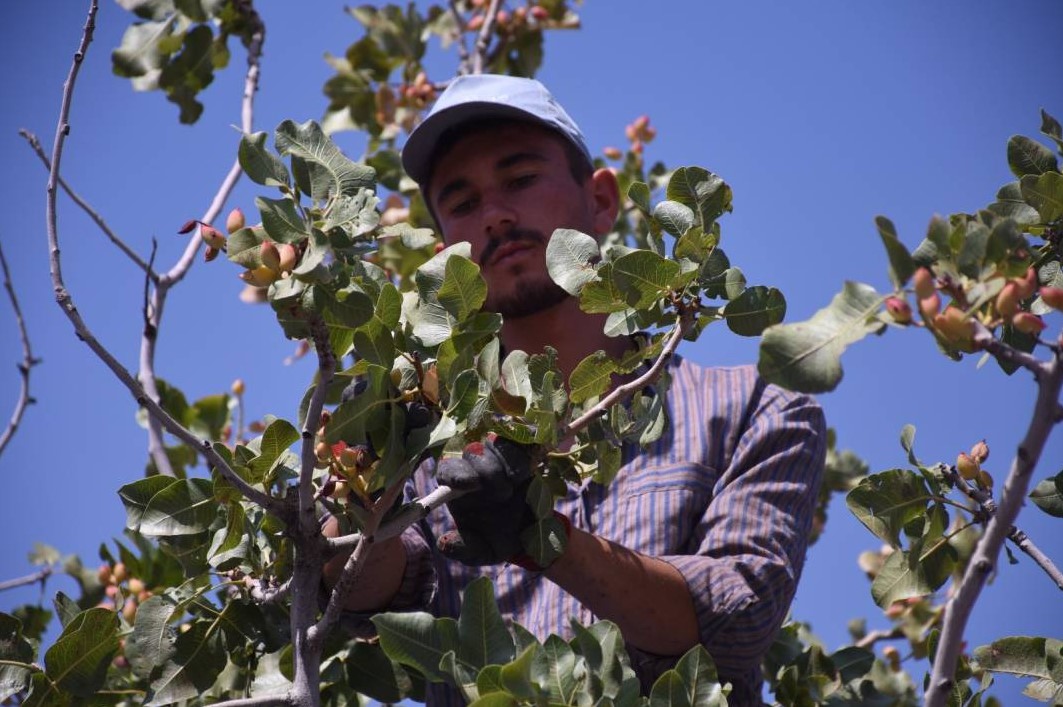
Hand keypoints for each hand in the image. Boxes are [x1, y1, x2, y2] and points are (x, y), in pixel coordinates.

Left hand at [435, 436, 534, 565]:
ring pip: (493, 444)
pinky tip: (525, 473)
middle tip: (502, 492)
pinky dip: (519, 456)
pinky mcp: (517, 454)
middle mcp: (474, 470)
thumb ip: (464, 549)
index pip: (447, 471)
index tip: (469, 484)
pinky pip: (515, 442)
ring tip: (515, 484)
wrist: (533, 532)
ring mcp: (496, 459)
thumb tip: (444, 544)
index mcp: (459, 491)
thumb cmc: (500, 539)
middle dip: (486, 468)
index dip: (455, 473)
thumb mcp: (483, 551)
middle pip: (471, 453)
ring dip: (504, 462)